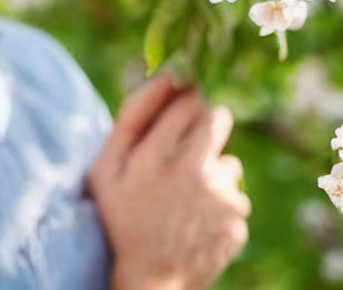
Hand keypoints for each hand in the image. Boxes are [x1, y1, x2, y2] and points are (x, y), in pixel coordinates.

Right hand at [87, 73, 249, 289]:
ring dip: (211, 167)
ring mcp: (221, 196)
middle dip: (203, 123)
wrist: (149, 282)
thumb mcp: (106, 166)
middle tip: (184, 145)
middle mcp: (195, 169)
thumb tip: (167, 74)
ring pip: (228, 159)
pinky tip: (196, 219)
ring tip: (184, 195)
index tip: (177, 106)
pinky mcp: (237, 219)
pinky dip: (219, 201)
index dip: (183, 98)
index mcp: (158, 152)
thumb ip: (133, 116)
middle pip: (217, 118)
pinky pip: (233, 194)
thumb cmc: (119, 217)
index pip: (188, 97)